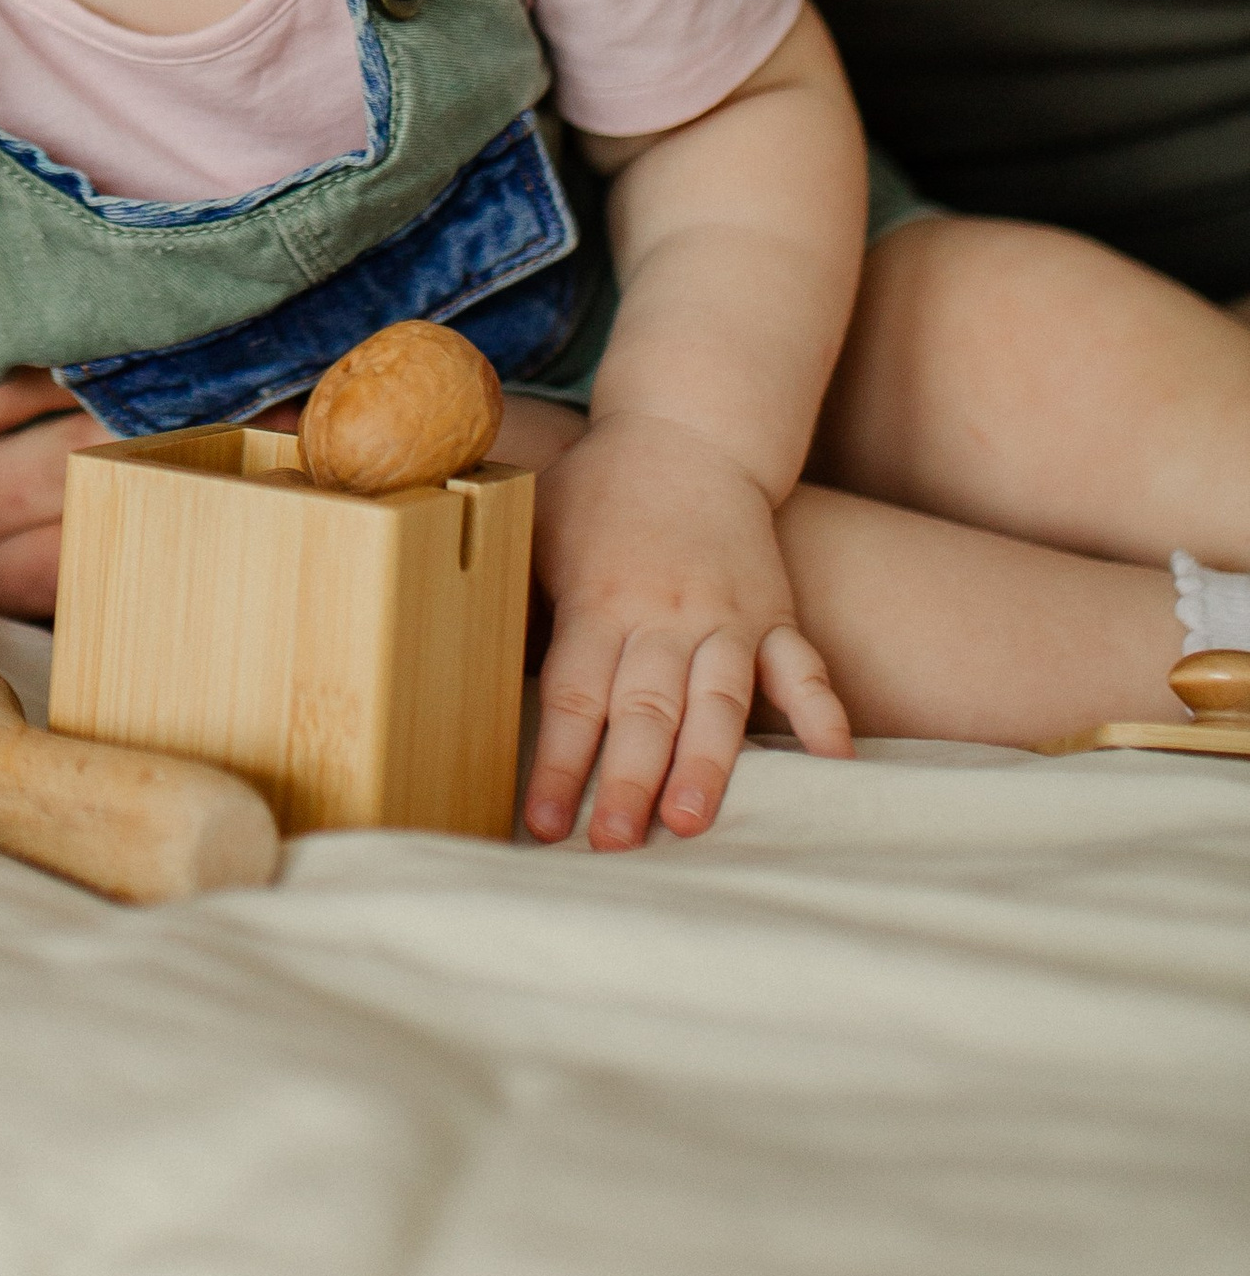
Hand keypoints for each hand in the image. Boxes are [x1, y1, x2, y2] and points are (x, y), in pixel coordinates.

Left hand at [523, 410, 850, 849]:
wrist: (687, 432)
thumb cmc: (598, 488)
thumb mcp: (535, 522)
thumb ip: (504, 585)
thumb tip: (440, 637)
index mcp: (598, 601)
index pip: (573, 696)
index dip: (558, 763)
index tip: (543, 822)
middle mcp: (663, 616)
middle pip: (643, 709)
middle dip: (627, 780)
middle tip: (613, 843)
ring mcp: (725, 617)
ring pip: (717, 701)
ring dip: (707, 765)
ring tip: (693, 823)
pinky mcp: (773, 611)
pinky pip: (801, 667)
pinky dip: (821, 714)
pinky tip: (834, 763)